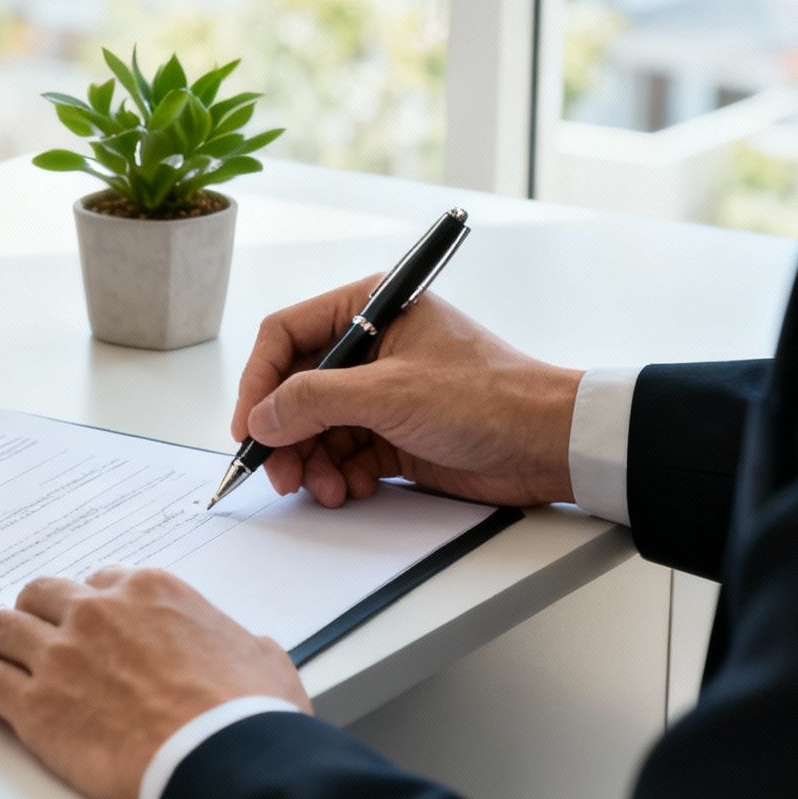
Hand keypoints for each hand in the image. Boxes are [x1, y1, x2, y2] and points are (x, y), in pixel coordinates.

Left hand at [0, 567, 309, 798]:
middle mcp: (98, 613)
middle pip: (43, 594)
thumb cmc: (245, 716)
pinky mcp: (34, 705)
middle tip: (32, 633)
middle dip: (35, 612)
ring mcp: (60, 656)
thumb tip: (254, 651)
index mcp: (151, 592)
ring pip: (1, 627)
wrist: (219, 760)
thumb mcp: (263, 661)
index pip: (102, 581)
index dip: (89, 603)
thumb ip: (246, 646)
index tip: (84, 620)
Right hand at [233, 277, 581, 507]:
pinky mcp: (395, 433)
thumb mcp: (389, 393)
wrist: (549, 444)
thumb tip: (262, 417)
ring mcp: (382, 392)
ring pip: (317, 427)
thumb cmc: (489, 397)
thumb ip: (314, 400)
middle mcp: (371, 348)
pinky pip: (345, 454)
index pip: (285, 336)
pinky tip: (352, 488)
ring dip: (311, 462)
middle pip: (295, 388)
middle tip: (279, 473)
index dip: (258, 381)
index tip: (247, 427)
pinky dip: (339, 475)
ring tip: (324, 488)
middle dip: (284, 434)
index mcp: (370, 310)